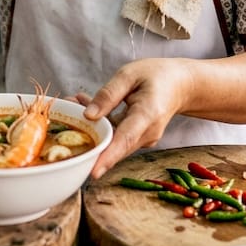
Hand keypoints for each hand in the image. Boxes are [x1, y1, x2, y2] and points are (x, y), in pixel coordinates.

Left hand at [79, 58, 194, 178]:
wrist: (181, 85)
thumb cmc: (157, 75)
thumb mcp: (130, 74)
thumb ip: (108, 94)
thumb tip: (88, 116)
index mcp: (148, 113)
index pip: (126, 138)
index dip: (108, 156)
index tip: (92, 171)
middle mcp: (148, 132)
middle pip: (115, 145)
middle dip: (88, 137)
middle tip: (65, 116)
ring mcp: (144, 139)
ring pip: (112, 141)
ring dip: (92, 127)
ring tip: (74, 101)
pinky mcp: (138, 140)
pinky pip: (115, 137)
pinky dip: (100, 125)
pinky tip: (87, 104)